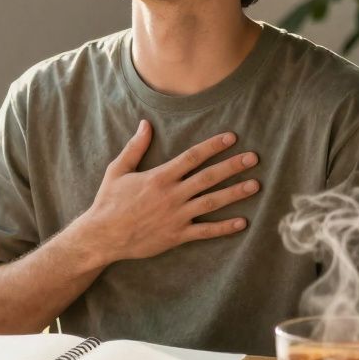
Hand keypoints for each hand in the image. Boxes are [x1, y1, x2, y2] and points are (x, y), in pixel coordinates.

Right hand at [77, 119, 259, 263]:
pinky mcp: (177, 236)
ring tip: (255, 185)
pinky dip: (224, 227)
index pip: (192, 157)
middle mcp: (172, 195)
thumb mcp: (118, 170)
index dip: (213, 146)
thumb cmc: (109, 201)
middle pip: (208, 177)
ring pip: (212, 202)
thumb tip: (145, 123)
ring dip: (235, 193)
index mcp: (159, 177)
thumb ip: (135, 147)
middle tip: (253, 158)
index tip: (231, 138)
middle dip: (232, 166)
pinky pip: (205, 231)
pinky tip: (242, 222)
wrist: (103, 235)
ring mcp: (176, 216)